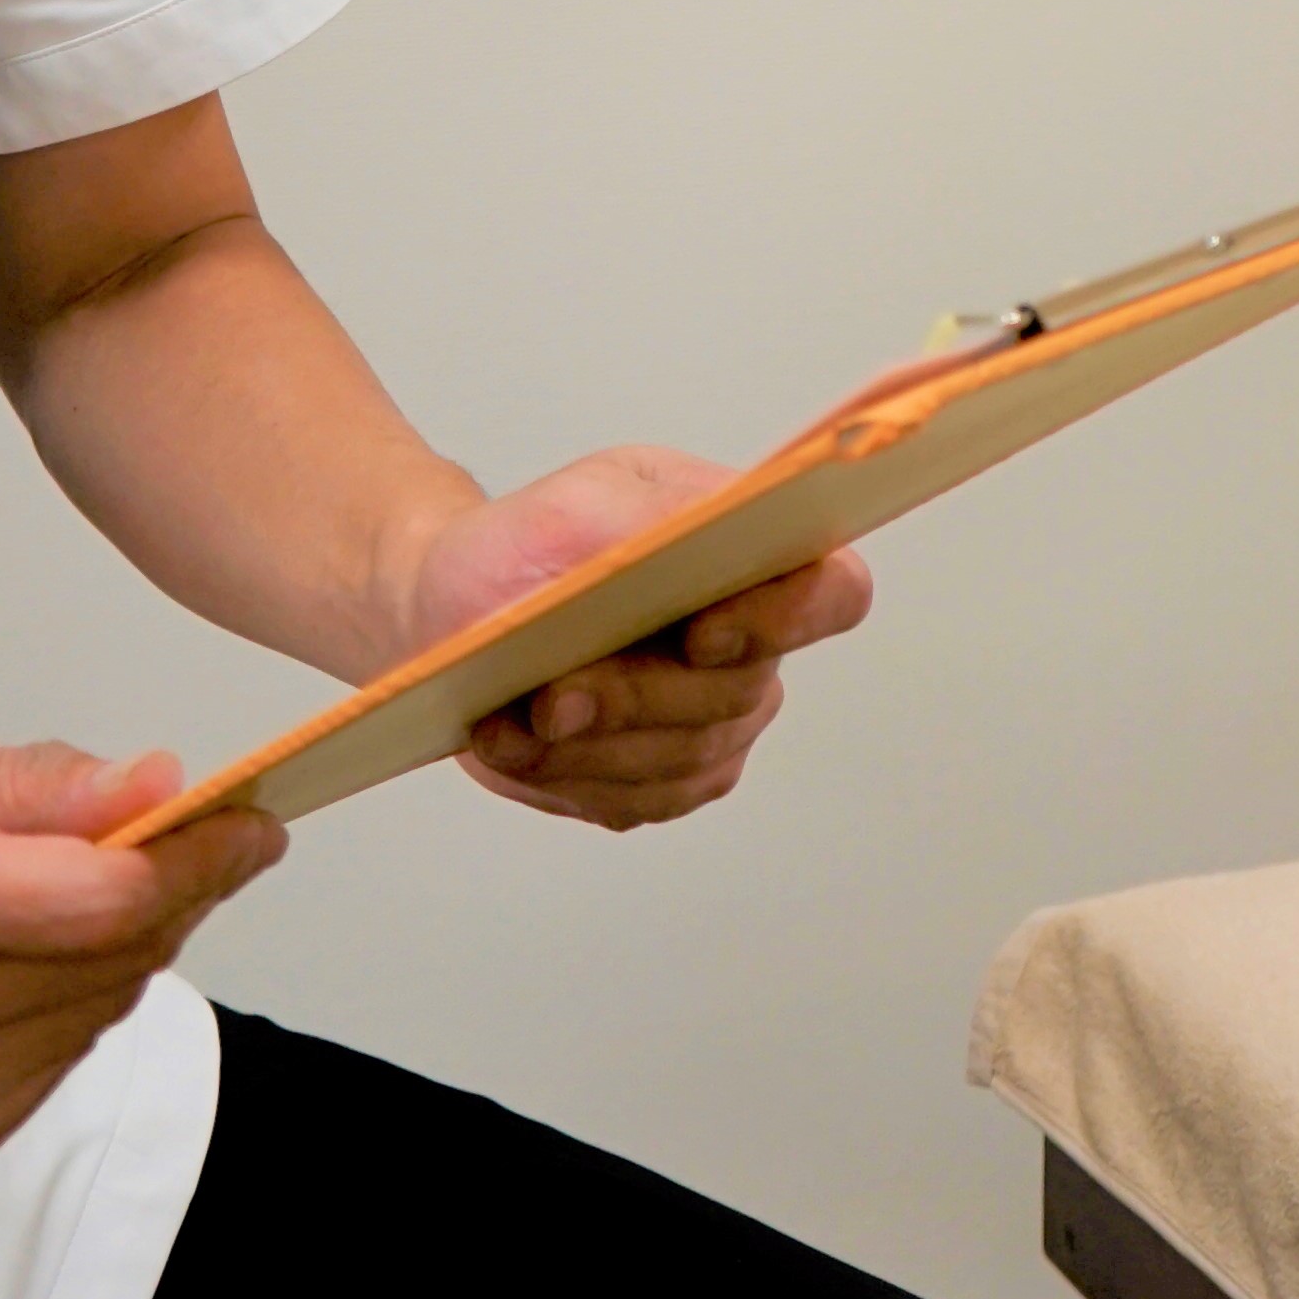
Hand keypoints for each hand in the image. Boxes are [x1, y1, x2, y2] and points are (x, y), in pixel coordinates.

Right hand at [0, 731, 282, 1187]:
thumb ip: (33, 786)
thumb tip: (149, 786)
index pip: (110, 892)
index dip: (204, 857)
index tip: (254, 825)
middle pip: (118, 959)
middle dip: (177, 894)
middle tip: (202, 844)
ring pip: (95, 1017)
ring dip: (123, 956)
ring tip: (102, 899)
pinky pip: (51, 1073)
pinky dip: (65, 1016)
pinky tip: (31, 971)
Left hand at [400, 445, 871, 831]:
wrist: (465, 604)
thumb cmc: (534, 540)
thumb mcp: (585, 497)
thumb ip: (652, 514)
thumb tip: (710, 531)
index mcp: (760, 559)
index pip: (833, 593)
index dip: (787, 617)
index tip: (700, 631)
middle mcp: (756, 652)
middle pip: (734, 693)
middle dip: (638, 695)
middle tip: (557, 693)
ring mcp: (715, 729)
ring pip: (676, 760)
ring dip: (589, 744)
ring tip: (515, 718)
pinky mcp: (663, 787)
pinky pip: (631, 800)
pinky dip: (562, 775)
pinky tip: (508, 742)